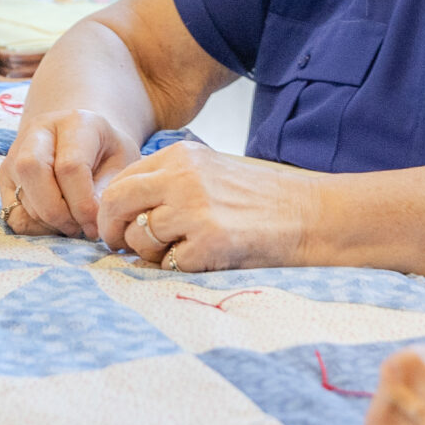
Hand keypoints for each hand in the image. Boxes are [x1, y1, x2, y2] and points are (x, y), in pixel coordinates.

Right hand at [0, 107, 144, 237]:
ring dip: (48, 222)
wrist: (85, 141)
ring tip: (72, 225)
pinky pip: (12, 213)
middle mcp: (39, 131)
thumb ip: (106, 190)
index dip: (83, 204)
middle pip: (32, 170)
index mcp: (75, 122)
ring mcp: (16, 153)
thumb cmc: (107, 154)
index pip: (70, 166)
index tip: (96, 226)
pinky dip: (33, 228)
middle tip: (79, 229)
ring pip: (20, 195)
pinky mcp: (5, 176)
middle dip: (57, 212)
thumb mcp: (121, 164)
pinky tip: (54, 224)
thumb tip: (90, 223)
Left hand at [93, 141, 320, 270]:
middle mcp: (182, 178)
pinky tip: (203, 260)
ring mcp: (195, 209)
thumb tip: (123, 211)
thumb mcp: (211, 170)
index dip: (112, 210)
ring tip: (177, 252)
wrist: (311, 213)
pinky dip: (179, 268)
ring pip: (139, 239)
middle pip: (116, 205)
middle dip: (113, 231)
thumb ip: (169, 181)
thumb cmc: (261, 198)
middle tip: (122, 247)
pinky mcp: (209, 242)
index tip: (118, 227)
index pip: (122, 181)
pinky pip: (168, 264)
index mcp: (181, 156)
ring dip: (150, 254)